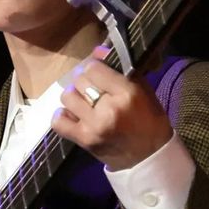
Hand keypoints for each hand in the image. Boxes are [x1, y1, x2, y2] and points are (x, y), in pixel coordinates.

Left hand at [51, 46, 173, 170]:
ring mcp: (94, 125)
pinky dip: (62, 116)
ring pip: (67, 97)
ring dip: (74, 96)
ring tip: (84, 102)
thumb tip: (97, 50)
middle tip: (92, 87)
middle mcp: (109, 108)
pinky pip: (59, 121)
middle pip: (80, 80)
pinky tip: (73, 115)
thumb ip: (121, 71)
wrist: (148, 158)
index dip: (94, 66)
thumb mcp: (143, 91)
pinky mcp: (84, 140)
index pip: (94, 67)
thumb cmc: (149, 121)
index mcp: (127, 93)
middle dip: (85, 80)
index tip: (98, 71)